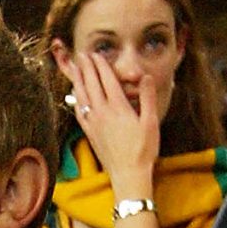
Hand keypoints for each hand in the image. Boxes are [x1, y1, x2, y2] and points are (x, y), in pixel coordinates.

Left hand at [61, 49, 159, 200]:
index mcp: (118, 107)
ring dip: (79, 80)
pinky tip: (75, 95)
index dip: (101, 65)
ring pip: (82, 96)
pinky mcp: (90, 133)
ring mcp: (94, 123)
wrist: (128, 174)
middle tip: (83, 54)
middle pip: (91, 84)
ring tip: (76, 68)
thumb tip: (145, 77)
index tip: (96, 54)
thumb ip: (147, 97)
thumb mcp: (151, 122)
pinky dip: (76, 100)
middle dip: (87, 67)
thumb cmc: (143, 150)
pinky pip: (79, 112)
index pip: (107, 79)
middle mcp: (102, 113)